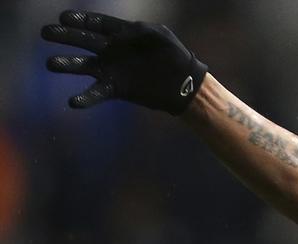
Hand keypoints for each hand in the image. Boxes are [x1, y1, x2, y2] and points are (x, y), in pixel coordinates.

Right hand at [42, 9, 206, 112]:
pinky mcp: (115, 88)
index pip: (97, 23)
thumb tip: (129, 30)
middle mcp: (111, 50)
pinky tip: (73, 102)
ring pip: (85, 65)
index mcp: (121, 33)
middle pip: (84, 40)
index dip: (81, 20)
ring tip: (50, 64)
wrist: (184, 84)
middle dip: (65, 36)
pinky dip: (85, 98)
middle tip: (46, 33)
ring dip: (67, 64)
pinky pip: (96, 92)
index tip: (64, 17)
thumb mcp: (160, 36)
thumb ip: (142, 31)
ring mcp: (111, 69)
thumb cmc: (173, 55)